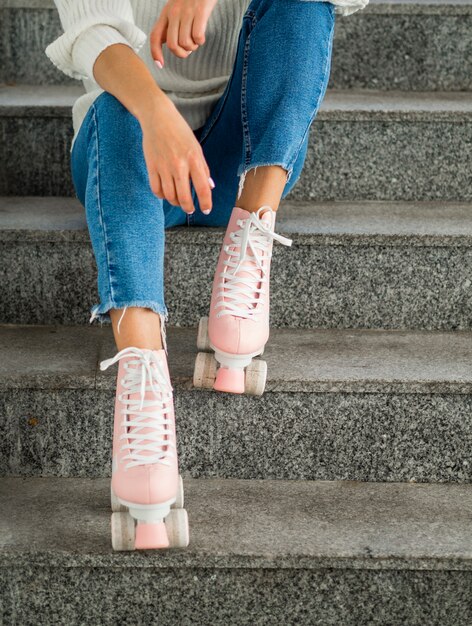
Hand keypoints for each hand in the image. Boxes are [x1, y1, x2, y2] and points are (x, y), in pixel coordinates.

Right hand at [140, 98, 213, 213]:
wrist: (157, 118)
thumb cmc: (180, 132)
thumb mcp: (196, 148)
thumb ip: (203, 168)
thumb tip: (209, 186)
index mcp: (194, 159)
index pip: (203, 188)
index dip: (206, 203)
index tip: (206, 210)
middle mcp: (179, 165)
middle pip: (184, 197)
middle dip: (188, 208)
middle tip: (190, 209)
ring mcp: (164, 166)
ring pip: (169, 196)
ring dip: (175, 202)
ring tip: (178, 200)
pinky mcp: (151, 166)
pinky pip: (156, 189)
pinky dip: (161, 196)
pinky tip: (166, 193)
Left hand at [150, 0, 218, 64]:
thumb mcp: (176, 9)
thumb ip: (171, 25)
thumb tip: (168, 44)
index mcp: (166, 14)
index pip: (155, 36)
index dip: (155, 53)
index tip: (160, 65)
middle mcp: (174, 13)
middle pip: (172, 45)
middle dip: (181, 54)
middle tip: (189, 49)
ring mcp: (187, 12)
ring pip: (185, 43)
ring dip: (193, 47)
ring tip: (196, 40)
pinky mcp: (200, 11)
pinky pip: (198, 36)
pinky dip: (201, 41)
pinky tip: (202, 36)